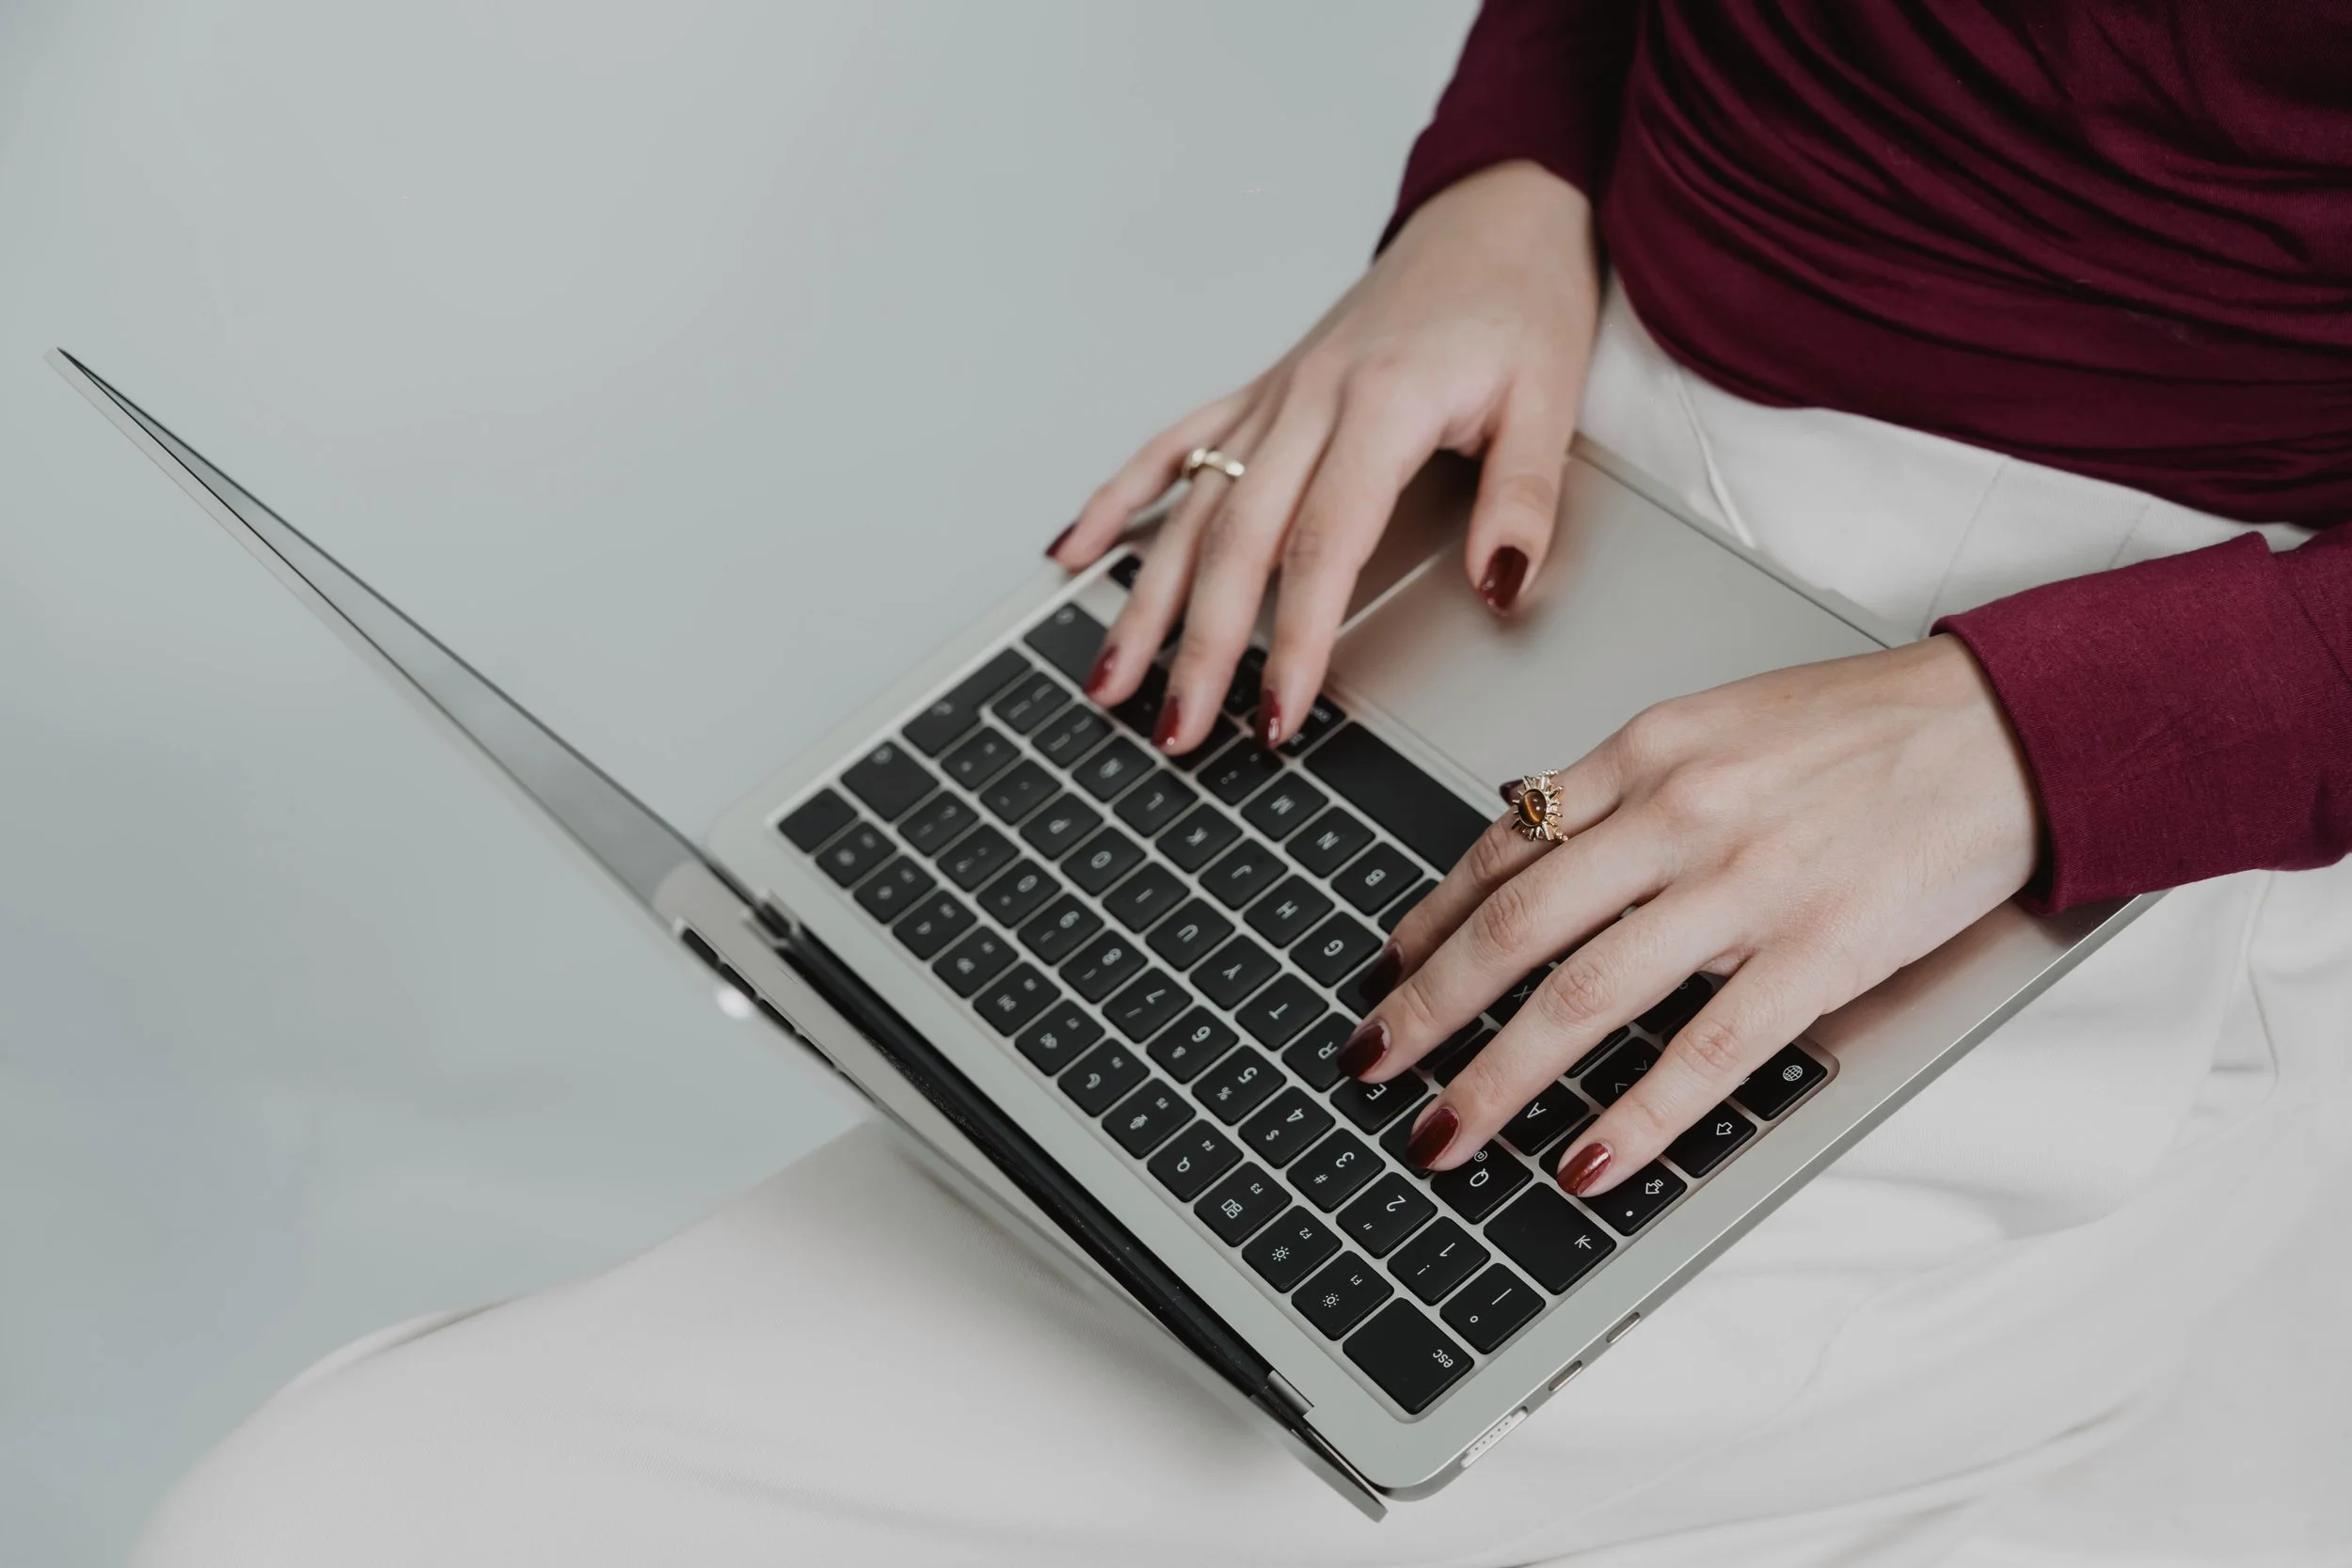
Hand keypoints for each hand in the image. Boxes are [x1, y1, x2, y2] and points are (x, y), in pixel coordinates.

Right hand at [1049, 161, 1599, 753]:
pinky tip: (1070, 555)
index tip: (1278, 715)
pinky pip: (1170, 449)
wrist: (1493, 215)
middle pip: (1236, 543)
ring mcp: (1274, 398)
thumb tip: (1499, 586)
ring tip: (1108, 679)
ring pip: (1190, 509)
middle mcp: (1309, 402)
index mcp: (1379, 405)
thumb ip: (1522, 498)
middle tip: (1176, 731)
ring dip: (1143, 600)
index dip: (1296, 641)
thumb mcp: (1549, 399)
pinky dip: (1114, 501)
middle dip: (1199, 647)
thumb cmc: (1519, 302)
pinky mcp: (1260, 392)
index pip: (1323, 547)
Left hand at [1337, 636, 2039, 1195]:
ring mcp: (1744, 888)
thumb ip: (1626, 787)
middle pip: (1515, 928)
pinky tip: (1584, 1161)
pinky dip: (1635, 1115)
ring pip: (1585, 996)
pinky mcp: (1818, 955)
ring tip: (1443, 1133)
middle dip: (1427, 1007)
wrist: (2004, 727)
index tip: (1387, 969)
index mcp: (1646, 754)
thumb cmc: (1863, 728)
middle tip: (1370, 1063)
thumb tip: (1531, 841)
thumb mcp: (1717, 725)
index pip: (1505, 847)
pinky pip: (1704, 1050)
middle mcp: (1677, 816)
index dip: (1432, 920)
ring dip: (1499, 1076)